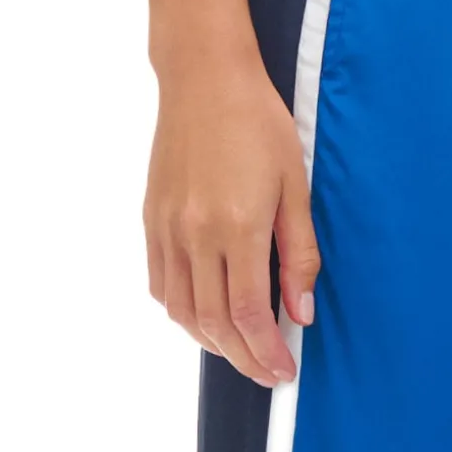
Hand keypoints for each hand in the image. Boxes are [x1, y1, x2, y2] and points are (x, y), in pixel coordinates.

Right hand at [143, 53, 318, 385]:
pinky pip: (161, 285)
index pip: (249, 313)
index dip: (266, 352)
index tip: (284, 371)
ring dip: (212, 343)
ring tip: (241, 351)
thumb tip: (301, 313)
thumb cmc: (257, 123)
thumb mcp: (295, 187)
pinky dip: (182, 313)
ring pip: (182, 311)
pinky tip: (206, 317)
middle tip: (268, 374)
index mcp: (236, 226)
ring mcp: (167, 228)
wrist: (204, 77)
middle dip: (244, 358)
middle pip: (215, 322)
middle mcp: (195, 234)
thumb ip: (298, 255)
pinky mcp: (151, 220)